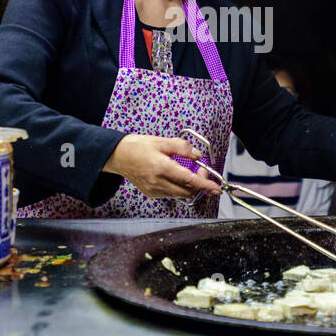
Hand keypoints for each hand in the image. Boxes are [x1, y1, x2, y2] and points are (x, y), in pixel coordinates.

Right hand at [104, 134, 223, 198]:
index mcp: (161, 168)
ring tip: (187, 171)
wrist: (118, 156)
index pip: (189, 180)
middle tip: (200, 169)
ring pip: (180, 194)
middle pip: (187, 191)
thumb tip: (198, 155)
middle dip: (199, 184)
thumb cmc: (138, 146)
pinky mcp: (151, 193)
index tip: (216, 188)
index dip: (205, 185)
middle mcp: (158, 182)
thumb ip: (182, 147)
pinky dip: (178, 187)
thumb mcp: (162, 141)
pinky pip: (171, 193)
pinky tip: (174, 175)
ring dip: (189, 186)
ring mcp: (154, 190)